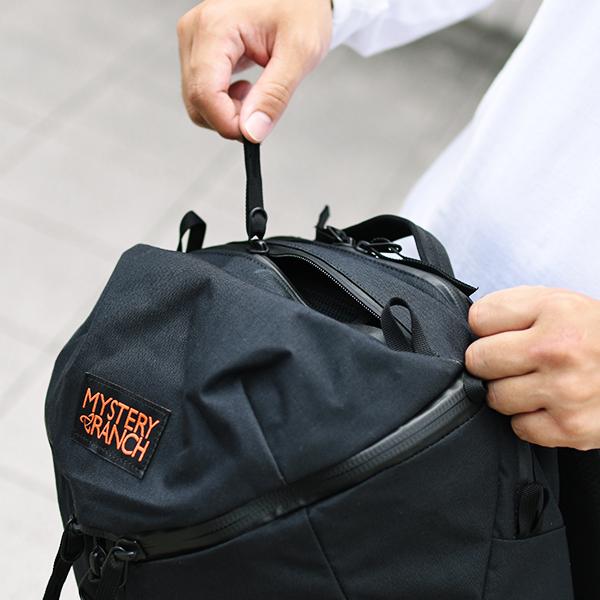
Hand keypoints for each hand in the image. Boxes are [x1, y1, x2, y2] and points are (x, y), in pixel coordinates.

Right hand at [177, 0, 332, 141]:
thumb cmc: (302, 9)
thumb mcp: (299, 55)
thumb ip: (274, 96)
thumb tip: (252, 132)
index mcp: (215, 27)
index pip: (205, 94)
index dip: (228, 123)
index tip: (255, 133)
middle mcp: (195, 31)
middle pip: (196, 102)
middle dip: (228, 120)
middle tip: (262, 113)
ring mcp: (193, 40)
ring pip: (197, 101)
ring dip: (227, 112)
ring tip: (257, 94)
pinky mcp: (198, 49)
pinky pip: (202, 91)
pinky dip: (224, 103)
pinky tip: (247, 89)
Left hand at [466, 286, 599, 449]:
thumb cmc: (594, 335)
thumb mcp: (559, 303)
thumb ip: (512, 309)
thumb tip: (471, 328)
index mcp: (554, 311)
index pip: (479, 319)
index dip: (485, 328)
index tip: (500, 333)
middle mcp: (558, 351)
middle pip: (478, 361)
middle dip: (489, 362)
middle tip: (513, 361)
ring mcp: (565, 392)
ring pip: (495, 397)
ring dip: (509, 392)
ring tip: (535, 382)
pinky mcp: (571, 428)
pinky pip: (519, 428)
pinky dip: (530, 420)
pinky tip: (549, 405)